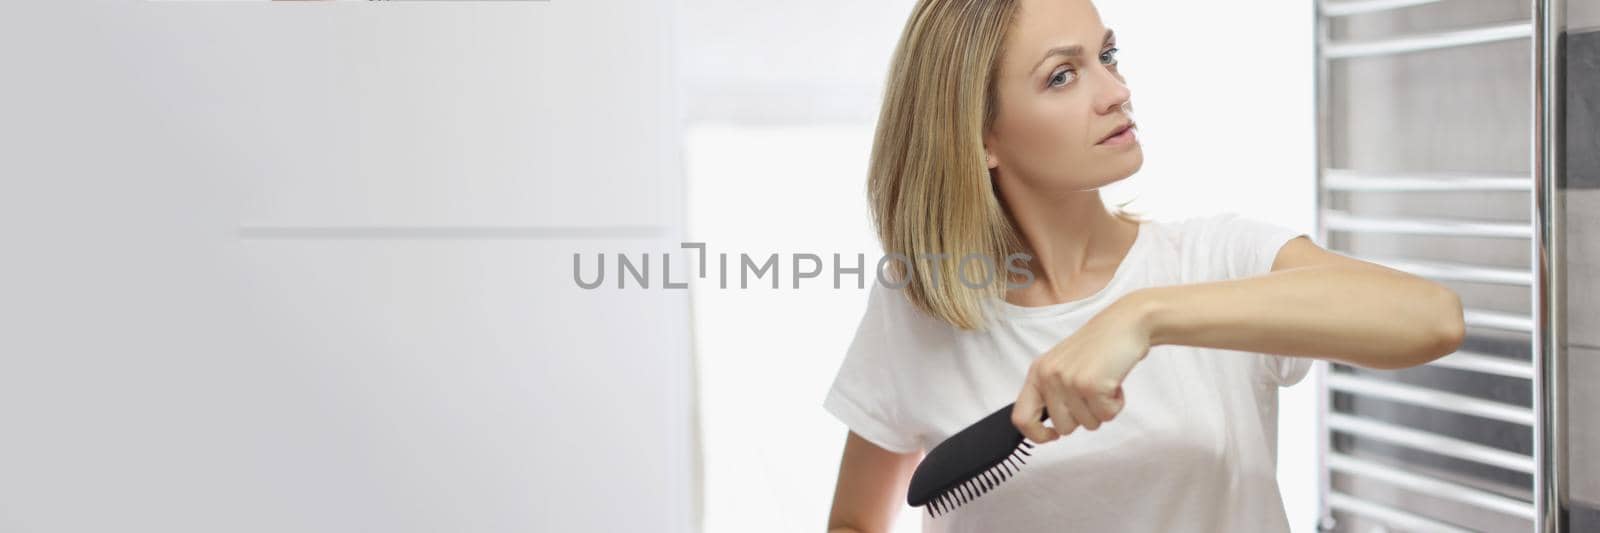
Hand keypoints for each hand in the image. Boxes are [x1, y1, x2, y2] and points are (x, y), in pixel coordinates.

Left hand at [1012, 294, 1154, 443]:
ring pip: (1087, 425)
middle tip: (1092, 392)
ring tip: (1104, 382)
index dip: (1037, 435)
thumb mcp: (1063, 366)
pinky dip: (1116, 404)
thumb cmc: (1098, 349)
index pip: (1021, 418)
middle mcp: (1048, 376)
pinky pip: (1106, 416)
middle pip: (1063, 427)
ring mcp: (1068, 380)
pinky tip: (1115, 383)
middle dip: (1083, 417)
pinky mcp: (1090, 384)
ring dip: (1102, 409)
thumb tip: (1048, 428)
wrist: (1125, 324)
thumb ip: (1052, 392)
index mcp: (1037, 373)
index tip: (1053, 435)